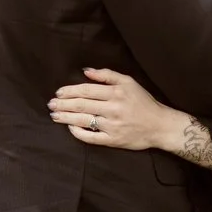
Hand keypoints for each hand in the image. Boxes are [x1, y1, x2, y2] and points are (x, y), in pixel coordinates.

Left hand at [50, 68, 194, 152]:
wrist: (160, 125)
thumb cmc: (144, 102)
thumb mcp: (129, 82)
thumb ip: (107, 75)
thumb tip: (85, 71)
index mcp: (116, 92)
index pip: (86, 90)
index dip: (69, 91)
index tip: (58, 93)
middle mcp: (113, 108)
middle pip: (81, 105)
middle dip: (63, 104)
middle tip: (51, 104)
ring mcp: (112, 125)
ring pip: (83, 120)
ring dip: (65, 118)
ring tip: (54, 116)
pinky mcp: (113, 140)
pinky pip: (91, 137)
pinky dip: (78, 133)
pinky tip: (70, 129)